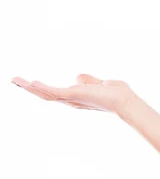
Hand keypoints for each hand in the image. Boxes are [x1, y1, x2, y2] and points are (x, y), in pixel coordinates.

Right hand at [11, 73, 134, 114]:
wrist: (126, 101)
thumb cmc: (117, 94)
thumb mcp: (100, 83)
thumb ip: (89, 81)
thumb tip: (77, 77)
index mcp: (77, 98)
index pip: (55, 94)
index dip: (41, 89)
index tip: (29, 82)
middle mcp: (72, 101)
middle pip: (46, 95)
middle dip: (30, 89)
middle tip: (15, 80)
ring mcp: (72, 99)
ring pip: (46, 95)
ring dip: (30, 88)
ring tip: (16, 80)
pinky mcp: (74, 96)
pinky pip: (55, 92)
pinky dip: (42, 88)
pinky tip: (31, 83)